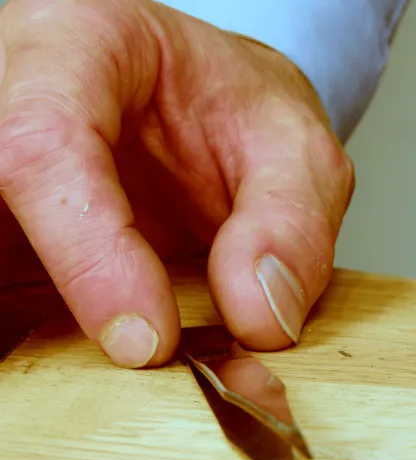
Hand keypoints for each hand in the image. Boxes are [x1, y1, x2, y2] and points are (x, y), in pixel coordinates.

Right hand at [0, 0, 353, 366]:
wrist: (202, 104)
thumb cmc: (233, 107)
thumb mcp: (295, 144)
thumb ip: (292, 221)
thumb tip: (261, 318)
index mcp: (76, 44)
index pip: (43, 144)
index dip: (88, 254)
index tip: (147, 341)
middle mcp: (7, 96)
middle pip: (0, 208)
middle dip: (69, 305)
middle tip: (161, 368)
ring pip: (0, 266)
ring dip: (55, 335)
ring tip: (156, 363)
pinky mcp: (5, 227)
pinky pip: (10, 294)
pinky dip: (56, 342)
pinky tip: (121, 359)